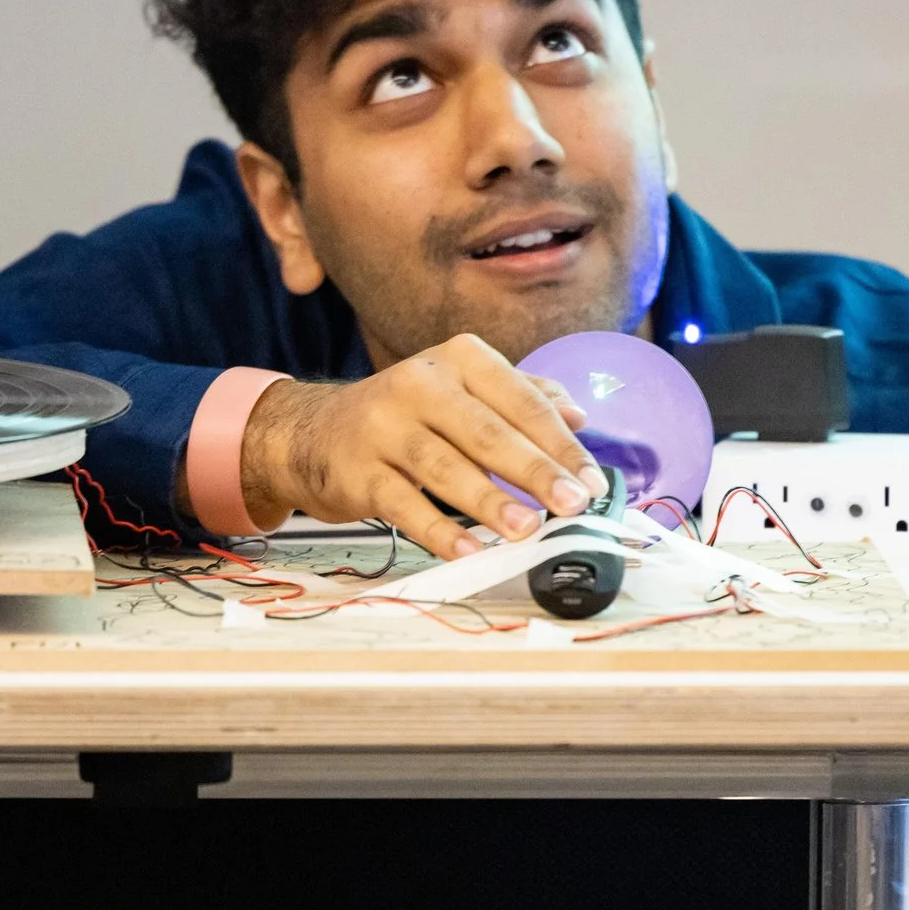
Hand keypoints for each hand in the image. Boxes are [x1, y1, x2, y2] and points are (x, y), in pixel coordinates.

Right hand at [237, 334, 611, 560]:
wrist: (316, 432)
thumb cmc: (407, 415)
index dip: (560, 444)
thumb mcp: (464, 389)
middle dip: (536, 472)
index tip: (592, 480)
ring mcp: (383, 427)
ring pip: (446, 467)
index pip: (521, 401)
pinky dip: (439, 530)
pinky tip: (470, 549)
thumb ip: (523, 397)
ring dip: (491, 502)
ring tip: (529, 530)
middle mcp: (419, 383)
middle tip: (574, 504)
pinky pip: (404, 504)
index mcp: (458, 359)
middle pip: (487, 432)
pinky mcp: (357, 470)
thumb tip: (579, 417)